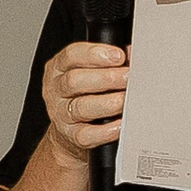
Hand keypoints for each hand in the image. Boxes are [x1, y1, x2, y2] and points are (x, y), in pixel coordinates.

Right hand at [39, 40, 128, 163]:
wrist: (70, 131)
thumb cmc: (85, 94)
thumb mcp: (90, 72)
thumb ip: (108, 61)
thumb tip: (133, 54)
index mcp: (59, 69)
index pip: (71, 56)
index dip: (95, 54)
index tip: (119, 56)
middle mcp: (57, 90)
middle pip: (74, 81)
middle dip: (106, 78)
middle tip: (127, 77)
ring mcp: (61, 114)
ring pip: (81, 107)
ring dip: (108, 103)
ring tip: (126, 99)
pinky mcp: (71, 135)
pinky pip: (86, 135)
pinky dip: (106, 130)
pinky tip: (120, 124)